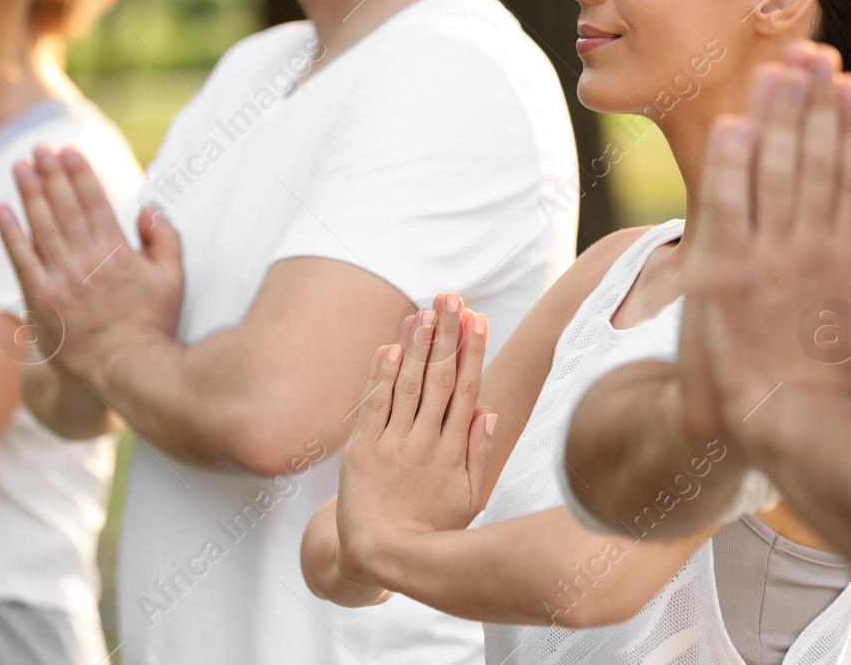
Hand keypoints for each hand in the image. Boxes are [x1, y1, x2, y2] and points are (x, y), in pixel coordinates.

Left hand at [0, 145, 184, 387]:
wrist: (125, 366)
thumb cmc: (153, 323)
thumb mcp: (174, 279)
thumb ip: (165, 240)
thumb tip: (148, 208)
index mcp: (118, 252)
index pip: (95, 202)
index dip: (79, 174)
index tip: (68, 151)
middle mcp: (87, 260)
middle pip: (65, 207)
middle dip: (51, 174)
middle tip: (39, 148)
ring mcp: (61, 279)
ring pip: (42, 226)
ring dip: (29, 193)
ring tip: (20, 167)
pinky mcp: (40, 298)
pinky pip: (21, 260)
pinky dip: (10, 234)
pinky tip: (2, 211)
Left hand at [333, 293, 496, 588]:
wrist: (380, 552)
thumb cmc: (433, 526)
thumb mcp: (471, 498)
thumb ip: (481, 453)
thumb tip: (489, 410)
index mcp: (453, 451)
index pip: (466, 390)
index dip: (472, 352)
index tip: (477, 319)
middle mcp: (424, 443)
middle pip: (439, 378)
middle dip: (446, 335)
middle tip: (450, 297)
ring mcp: (392, 445)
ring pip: (407, 385)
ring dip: (416, 346)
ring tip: (424, 311)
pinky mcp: (361, 450)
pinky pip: (373, 406)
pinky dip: (381, 376)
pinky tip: (389, 347)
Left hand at [683, 42, 850, 451]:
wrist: (786, 428)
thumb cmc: (844, 391)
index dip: (850, 125)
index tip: (848, 86)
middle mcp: (810, 247)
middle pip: (814, 158)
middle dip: (813, 101)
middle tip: (812, 54)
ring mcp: (764, 258)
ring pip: (773, 170)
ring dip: (775, 116)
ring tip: (777, 71)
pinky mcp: (723, 273)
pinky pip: (726, 204)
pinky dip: (730, 162)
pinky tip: (733, 124)